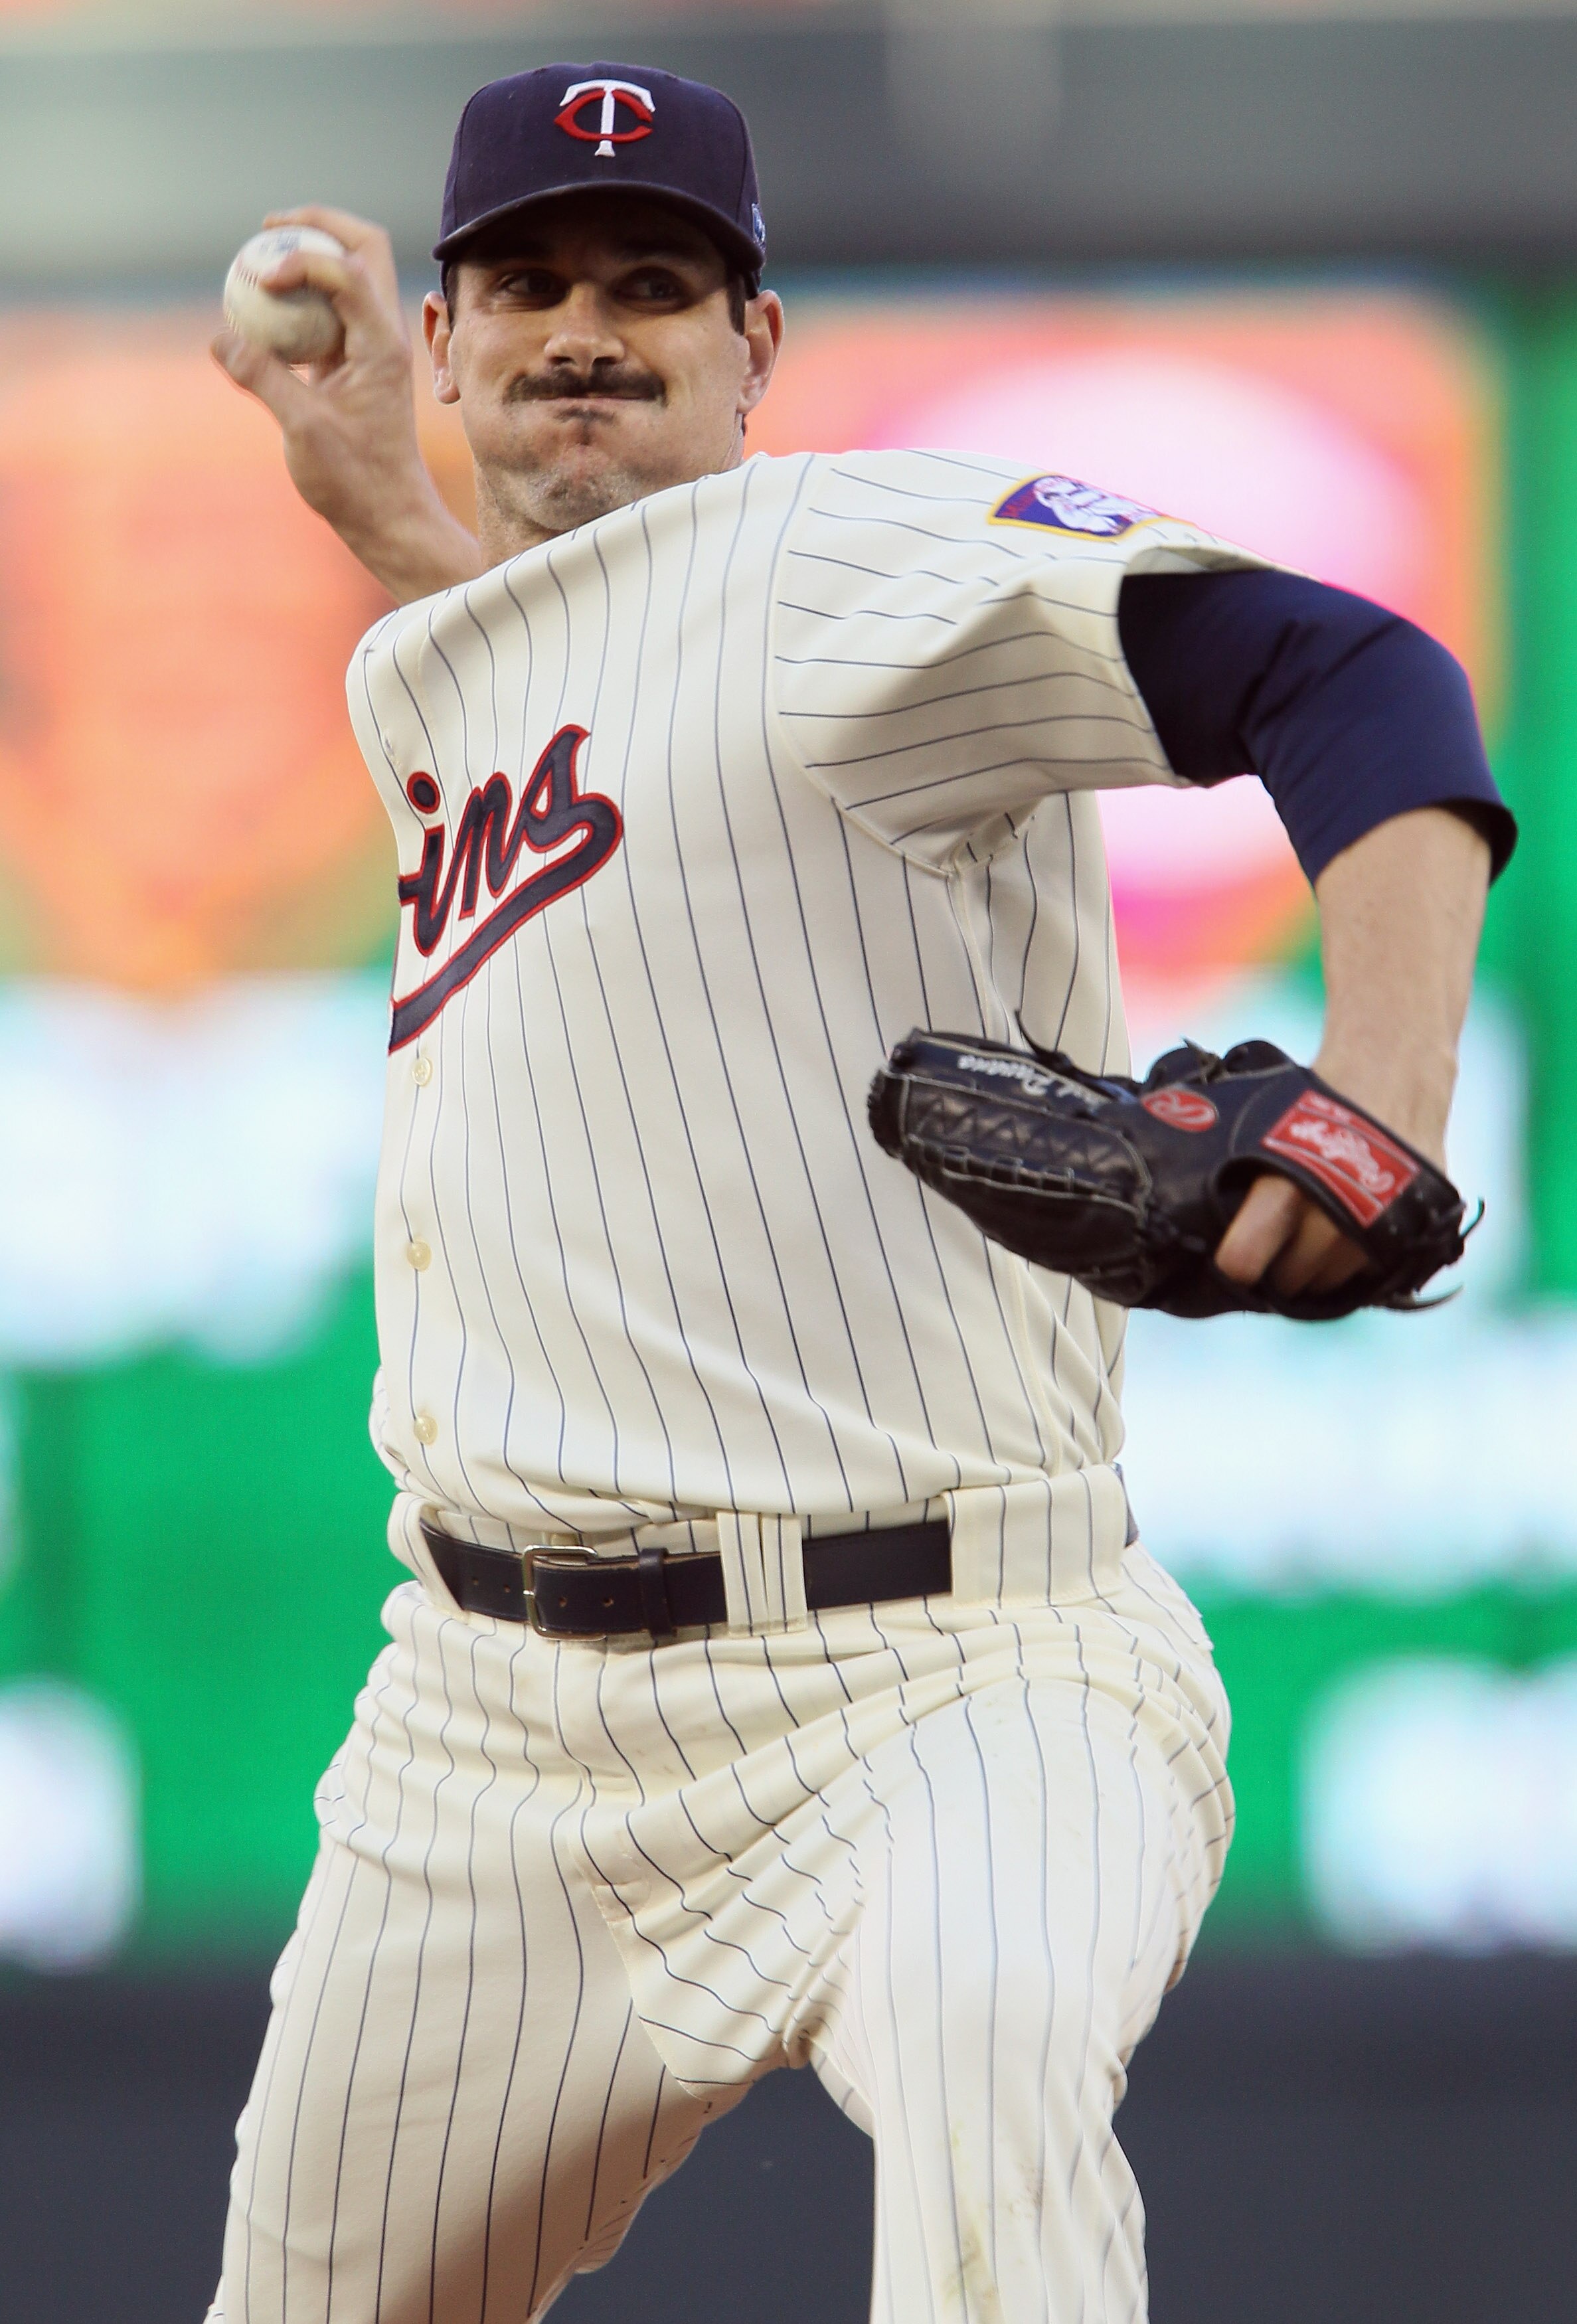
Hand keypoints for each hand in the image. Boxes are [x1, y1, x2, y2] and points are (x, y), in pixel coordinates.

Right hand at [211, 205, 482, 603]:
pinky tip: (262, 307)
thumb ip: (263, 377)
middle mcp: (384, 335)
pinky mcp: (355, 363)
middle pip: (363, 247)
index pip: (346, 269)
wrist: (388, 517)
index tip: (258, 278)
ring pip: (349, 274)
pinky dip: (299, 297)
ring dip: (309, 255)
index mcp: (381, 344)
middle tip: (268, 228)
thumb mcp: (303, 430)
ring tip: (261, 258)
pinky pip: (329, 310)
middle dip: (317, 226)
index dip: (299, 258)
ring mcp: (371, 346)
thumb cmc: (356, 482)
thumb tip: (219, 335)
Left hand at [1211, 1036, 1452, 1301]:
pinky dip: (1357, 1266)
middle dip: (1279, 1270)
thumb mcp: (1267, 1134)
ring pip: (1333, 1284)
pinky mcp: (1414, 1234)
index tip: (1233, 1259)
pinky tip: (1347, 1239)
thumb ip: (1246, 1187)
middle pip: (1290, 1281)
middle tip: (1276, 1246)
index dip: (1234, 1266)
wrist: (1395, 1073)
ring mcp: (1378, 1232)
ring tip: (1315, 1237)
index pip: (1243, 1262)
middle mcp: (1332, 1219)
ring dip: (1320, 1270)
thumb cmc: (1319, 1101)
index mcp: (1284, 1191)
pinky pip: (1373, 1276)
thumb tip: (1214, 1234)